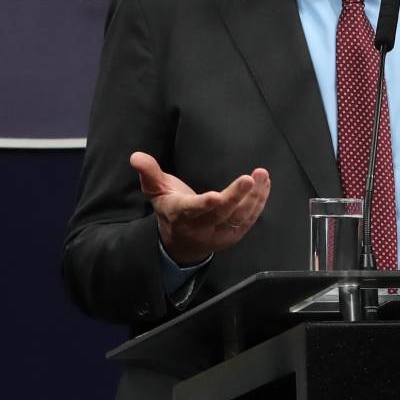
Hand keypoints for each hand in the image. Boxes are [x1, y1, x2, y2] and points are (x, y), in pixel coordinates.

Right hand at [130, 151, 270, 265]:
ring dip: (253, 197)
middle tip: (249, 179)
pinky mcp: (233, 235)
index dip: (204, 204)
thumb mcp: (156, 191)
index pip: (192, 210)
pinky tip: (264, 184)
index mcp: (179, 215)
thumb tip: (135, 156)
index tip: (217, 197)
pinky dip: (258, 202)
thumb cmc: (170, 209)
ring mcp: (218, 234)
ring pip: (238, 217)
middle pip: (220, 214)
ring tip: (261, 175)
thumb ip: (149, 172)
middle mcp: (200, 227)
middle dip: (235, 197)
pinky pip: (248, 219)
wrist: (182, 243)